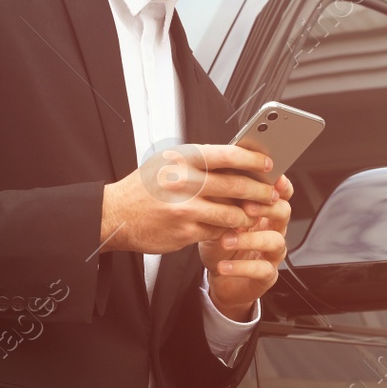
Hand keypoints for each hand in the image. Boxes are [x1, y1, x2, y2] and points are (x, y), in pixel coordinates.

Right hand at [99, 144, 279, 255]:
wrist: (115, 214)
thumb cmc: (145, 186)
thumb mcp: (170, 162)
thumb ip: (202, 161)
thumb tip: (239, 161)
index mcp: (184, 159)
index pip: (229, 155)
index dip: (254, 159)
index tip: (268, 164)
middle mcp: (185, 182)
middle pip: (236, 186)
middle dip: (260, 191)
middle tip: (271, 194)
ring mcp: (185, 209)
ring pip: (231, 214)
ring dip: (247, 215)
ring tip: (253, 213)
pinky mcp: (184, 232)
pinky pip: (217, 231)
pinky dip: (226, 229)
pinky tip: (229, 226)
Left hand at [199, 172, 291, 319]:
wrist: (218, 278)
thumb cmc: (219, 244)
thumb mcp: (217, 221)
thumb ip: (222, 204)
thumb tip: (217, 183)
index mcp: (265, 213)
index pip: (281, 194)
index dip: (282, 186)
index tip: (273, 179)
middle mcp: (274, 230)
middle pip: (284, 212)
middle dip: (267, 208)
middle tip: (246, 208)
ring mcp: (273, 253)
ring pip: (275, 241)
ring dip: (251, 239)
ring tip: (226, 241)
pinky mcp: (268, 275)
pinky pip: (262, 270)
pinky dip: (241, 268)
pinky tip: (224, 266)